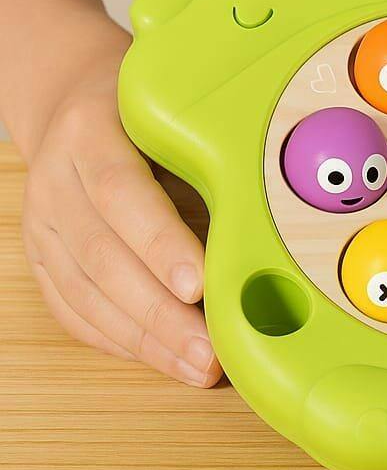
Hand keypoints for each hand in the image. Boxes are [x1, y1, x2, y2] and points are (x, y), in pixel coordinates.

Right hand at [20, 49, 221, 385]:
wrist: (70, 101)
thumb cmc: (139, 108)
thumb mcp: (169, 108)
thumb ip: (204, 148)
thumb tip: (262, 209)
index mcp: (87, 133)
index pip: (120, 194)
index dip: (159, 243)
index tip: (198, 286)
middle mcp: (54, 182)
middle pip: (104, 257)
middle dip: (161, 314)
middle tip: (210, 352)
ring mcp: (41, 225)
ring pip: (86, 295)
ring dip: (146, 340)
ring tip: (197, 368)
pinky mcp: (41, 259)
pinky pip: (74, 311)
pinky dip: (120, 341)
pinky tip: (161, 359)